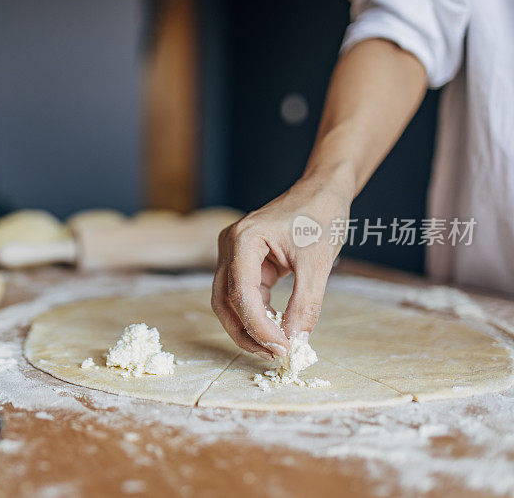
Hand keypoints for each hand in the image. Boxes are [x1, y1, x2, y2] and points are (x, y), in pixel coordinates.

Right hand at [211, 173, 350, 358]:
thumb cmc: (321, 216)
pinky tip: (277, 326)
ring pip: (229, 301)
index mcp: (244, 239)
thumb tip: (297, 342)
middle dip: (246, 332)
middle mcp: (230, 246)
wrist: (323, 192)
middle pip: (224, 300)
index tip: (282, 348)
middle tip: (274, 355)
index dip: (258, 325)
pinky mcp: (245, 261)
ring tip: (276, 346)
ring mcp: (234, 254)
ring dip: (249, 326)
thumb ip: (306, 304)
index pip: (241, 292)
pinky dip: (258, 313)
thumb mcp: (318, 263)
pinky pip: (245, 294)